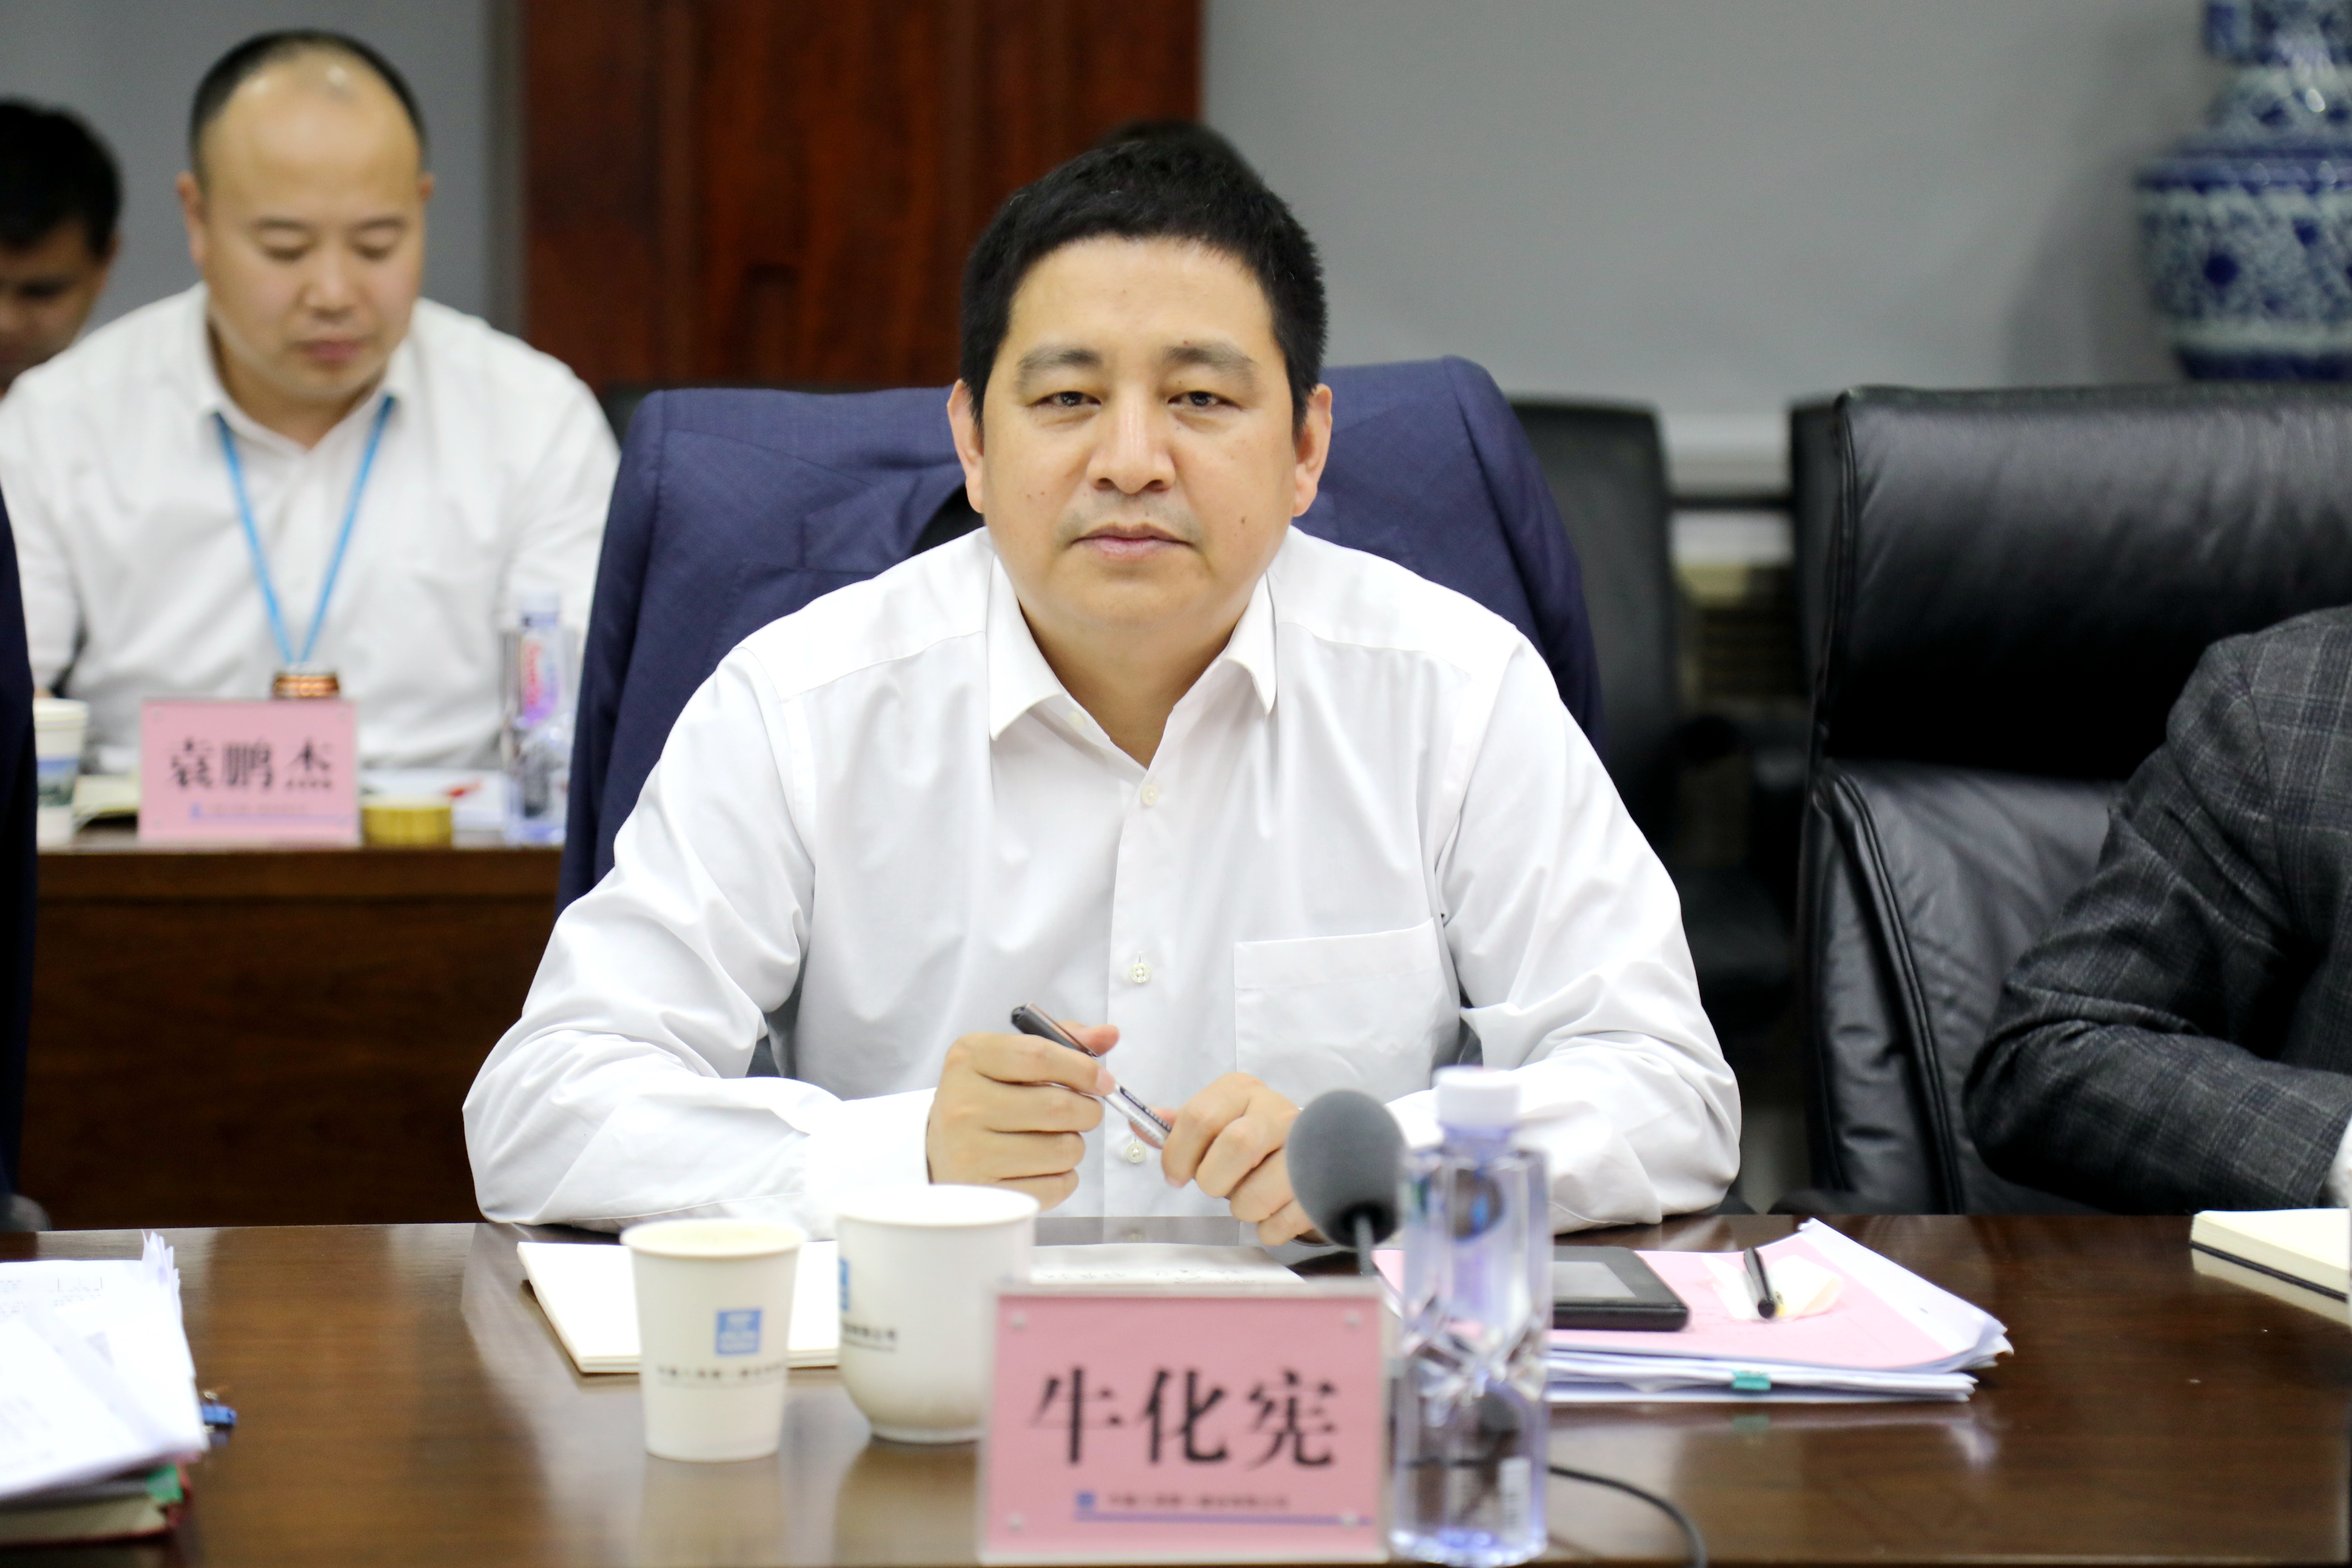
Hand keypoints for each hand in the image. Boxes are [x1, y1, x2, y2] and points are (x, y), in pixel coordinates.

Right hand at [926, 1021, 1117, 1209]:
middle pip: (1057, 1106)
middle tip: (1084, 1112)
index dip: (1083, 1068)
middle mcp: (963, 1104)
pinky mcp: (988, 1192)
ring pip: (1063, 1149)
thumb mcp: (1010, 1058)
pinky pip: (1056, 1186)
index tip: (1102, 1080)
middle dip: (1087, 1110)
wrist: (941, 1149)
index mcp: (969, 1059)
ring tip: (1055, 1139)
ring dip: (1074, 1144)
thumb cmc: (986, 1099)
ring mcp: (971, 1151)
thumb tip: (1109, 1034)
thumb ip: (1062, 1043)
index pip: (1038, 1056)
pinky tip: (1044, 1166)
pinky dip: (1063, 1176)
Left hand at [1158, 1073, 1313, 1245]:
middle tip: (1215, 1185)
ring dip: (1242, 1207)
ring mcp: (1307, 1147)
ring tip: (1250, 1195)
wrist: (1322, 1152)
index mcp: (1242, 1090)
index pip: (1198, 1116)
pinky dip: (1268, 1228)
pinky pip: (1281, 1222)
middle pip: (1235, 1146)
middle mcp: (1277, 1111)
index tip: (1177, 1175)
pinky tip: (1274, 1211)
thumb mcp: (1218, 1122)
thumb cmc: (1254, 1140)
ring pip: (1257, 1193)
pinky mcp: (1323, 1186)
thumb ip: (1182, 1126)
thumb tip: (1138, 1125)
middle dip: (1213, 1179)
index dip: (1178, 1154)